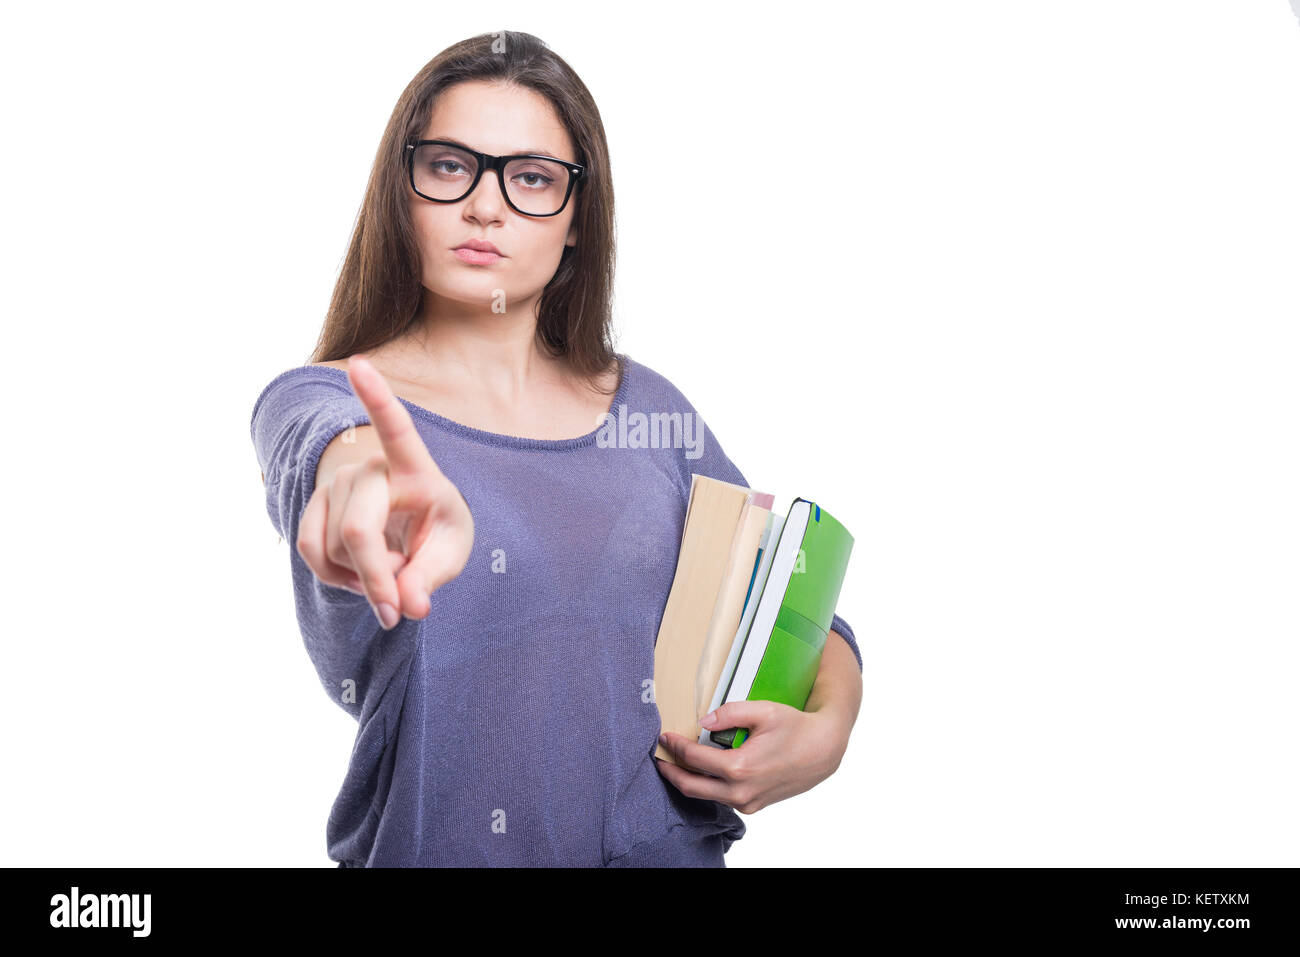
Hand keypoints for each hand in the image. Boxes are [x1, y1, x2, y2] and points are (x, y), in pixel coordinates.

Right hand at [296, 354, 473, 627]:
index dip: (377, 398)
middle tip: (395, 613)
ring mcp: (338, 485)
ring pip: (333, 547)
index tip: (358, 364)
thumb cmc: (437, 532)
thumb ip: (431, 578)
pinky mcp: (314, 506)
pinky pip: (311, 552)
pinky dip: (337, 577)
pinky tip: (360, 575)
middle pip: (357, 529)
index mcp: (415, 468)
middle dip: (375, 578)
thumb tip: (408, 606)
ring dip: (361, 578)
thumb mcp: (450, 555)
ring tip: (389, 572)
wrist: (411, 531)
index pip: (396, 429)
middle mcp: (371, 468)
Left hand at [654, 700, 851, 813]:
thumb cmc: (795, 727)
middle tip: (659, 758)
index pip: (694, 758)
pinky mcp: (753, 806)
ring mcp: (747, 803)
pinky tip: (704, 771)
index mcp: (740, 767)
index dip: (675, 747)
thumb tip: (703, 720)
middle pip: (691, 786)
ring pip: (706, 796)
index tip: (664, 737)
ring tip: (678, 763)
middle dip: (671, 772)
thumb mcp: (763, 710)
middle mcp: (740, 791)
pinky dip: (708, 786)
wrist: (824, 750)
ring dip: (689, 780)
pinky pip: (722, 798)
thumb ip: (730, 713)